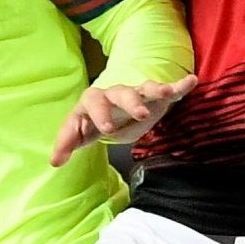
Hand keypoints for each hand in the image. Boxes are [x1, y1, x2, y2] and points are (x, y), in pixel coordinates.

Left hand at [51, 75, 195, 166]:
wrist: (112, 112)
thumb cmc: (94, 122)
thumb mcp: (81, 133)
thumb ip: (68, 143)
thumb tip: (54, 162)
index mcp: (93, 102)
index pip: (92, 104)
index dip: (99, 115)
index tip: (108, 130)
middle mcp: (115, 94)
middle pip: (120, 93)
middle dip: (129, 102)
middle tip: (140, 115)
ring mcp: (136, 94)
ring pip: (144, 89)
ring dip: (154, 90)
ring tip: (164, 93)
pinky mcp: (155, 98)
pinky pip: (167, 90)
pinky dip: (178, 85)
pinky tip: (190, 81)